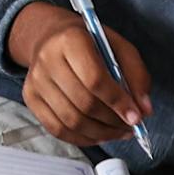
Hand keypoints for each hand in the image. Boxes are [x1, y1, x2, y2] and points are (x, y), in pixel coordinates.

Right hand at [12, 4, 154, 148]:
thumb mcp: (117, 46)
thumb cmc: (87, 41)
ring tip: (118, 131)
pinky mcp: (30, 98)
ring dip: (101, 134)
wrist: (49, 36)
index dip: (118, 102)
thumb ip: (136, 74)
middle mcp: (48, 59)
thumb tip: (143, 109)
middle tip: (130, 126)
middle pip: (84, 104)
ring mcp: (36, 80)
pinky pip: (57, 129)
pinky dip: (82, 138)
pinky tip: (98, 134)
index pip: (94, 79)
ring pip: (71, 121)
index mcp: (71, 39)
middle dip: (112, 121)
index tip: (135, 117)